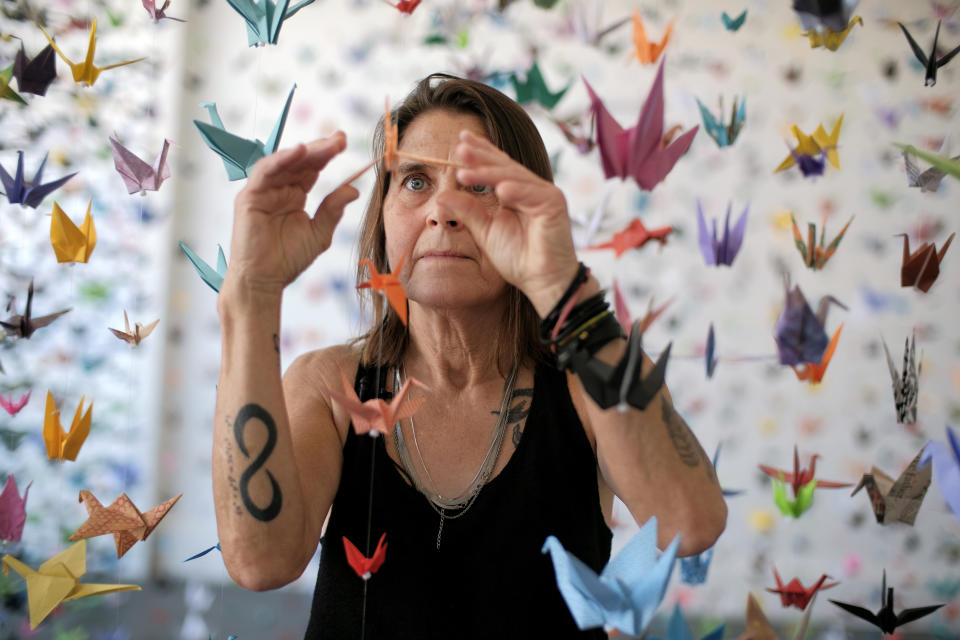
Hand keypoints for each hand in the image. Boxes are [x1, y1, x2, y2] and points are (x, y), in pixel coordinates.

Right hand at [226, 132, 358, 295]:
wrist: (264, 281)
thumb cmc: (288, 260)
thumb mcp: (319, 234)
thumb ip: (333, 210)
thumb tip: (353, 189)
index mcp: (296, 194)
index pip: (312, 168)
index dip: (328, 154)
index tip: (345, 142)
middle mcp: (279, 188)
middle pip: (300, 161)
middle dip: (321, 148)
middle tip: (341, 139)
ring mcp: (263, 191)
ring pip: (284, 162)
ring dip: (305, 151)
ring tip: (326, 145)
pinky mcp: (249, 197)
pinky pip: (264, 172)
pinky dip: (280, 160)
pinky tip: (298, 152)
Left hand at [441, 130, 579, 315]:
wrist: (540, 281)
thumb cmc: (518, 258)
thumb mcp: (485, 230)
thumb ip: (467, 211)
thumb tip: (441, 195)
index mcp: (516, 191)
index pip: (497, 166)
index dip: (480, 153)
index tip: (459, 141)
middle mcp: (531, 188)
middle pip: (504, 166)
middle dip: (481, 157)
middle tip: (459, 148)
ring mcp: (544, 193)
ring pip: (514, 177)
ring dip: (491, 173)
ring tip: (466, 171)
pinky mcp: (555, 204)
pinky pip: (532, 193)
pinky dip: (517, 190)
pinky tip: (501, 188)